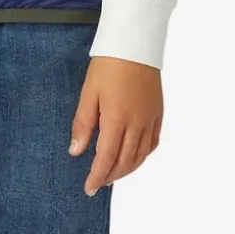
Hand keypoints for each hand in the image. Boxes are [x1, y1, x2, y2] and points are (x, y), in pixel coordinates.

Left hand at [69, 56, 163, 194]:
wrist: (135, 44)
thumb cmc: (108, 65)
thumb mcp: (88, 93)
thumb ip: (83, 124)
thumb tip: (76, 151)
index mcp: (117, 119)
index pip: (106, 158)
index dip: (97, 176)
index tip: (89, 189)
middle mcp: (137, 123)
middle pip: (125, 161)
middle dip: (111, 176)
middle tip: (98, 183)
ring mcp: (150, 119)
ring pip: (141, 155)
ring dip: (127, 169)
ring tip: (113, 175)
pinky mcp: (158, 113)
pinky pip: (153, 143)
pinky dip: (142, 155)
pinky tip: (133, 157)